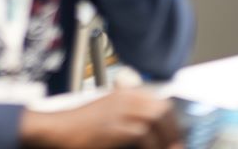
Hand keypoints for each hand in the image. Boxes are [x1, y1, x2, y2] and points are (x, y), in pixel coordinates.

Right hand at [19, 88, 180, 148]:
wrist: (59, 129)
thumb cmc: (81, 124)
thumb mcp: (108, 110)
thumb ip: (129, 113)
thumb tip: (152, 128)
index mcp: (126, 93)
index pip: (160, 102)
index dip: (173, 120)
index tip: (178, 134)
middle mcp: (125, 98)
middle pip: (162, 109)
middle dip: (173, 130)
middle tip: (176, 145)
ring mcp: (120, 110)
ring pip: (156, 119)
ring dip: (165, 138)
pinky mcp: (115, 126)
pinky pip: (143, 134)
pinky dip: (151, 145)